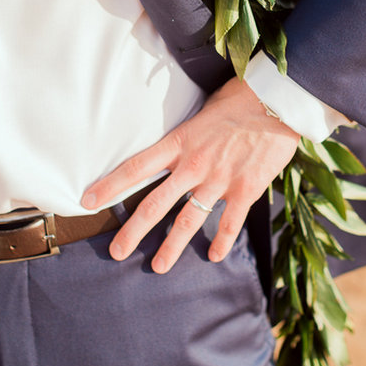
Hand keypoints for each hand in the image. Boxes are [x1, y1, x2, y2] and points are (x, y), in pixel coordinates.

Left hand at [81, 77, 299, 272]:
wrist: (278, 102)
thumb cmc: (240, 98)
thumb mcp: (202, 110)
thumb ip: (187, 132)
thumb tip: (178, 142)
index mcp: (179, 142)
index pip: (135, 167)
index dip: (109, 186)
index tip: (87, 201)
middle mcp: (194, 165)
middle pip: (154, 204)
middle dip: (132, 232)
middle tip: (116, 252)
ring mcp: (219, 180)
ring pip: (187, 221)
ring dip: (171, 247)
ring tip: (158, 266)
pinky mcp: (245, 190)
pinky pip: (229, 223)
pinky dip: (221, 242)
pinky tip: (213, 256)